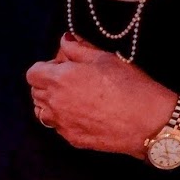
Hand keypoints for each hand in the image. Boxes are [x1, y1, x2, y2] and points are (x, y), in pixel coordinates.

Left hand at [26, 34, 176, 157]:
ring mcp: (62, 124)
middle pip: (36, 92)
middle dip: (48, 83)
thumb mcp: (105, 58)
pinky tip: (85, 113)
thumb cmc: (129, 85)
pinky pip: (58, 127)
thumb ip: (78, 48)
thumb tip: (65, 40)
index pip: (32, 73)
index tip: (62, 66)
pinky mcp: (72, 139)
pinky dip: (64, 119)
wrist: (147, 121)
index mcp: (60, 79)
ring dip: (51, 103)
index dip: (46, 67)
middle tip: (71, 80)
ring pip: (42, 112)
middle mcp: (55, 103)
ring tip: (74, 98)